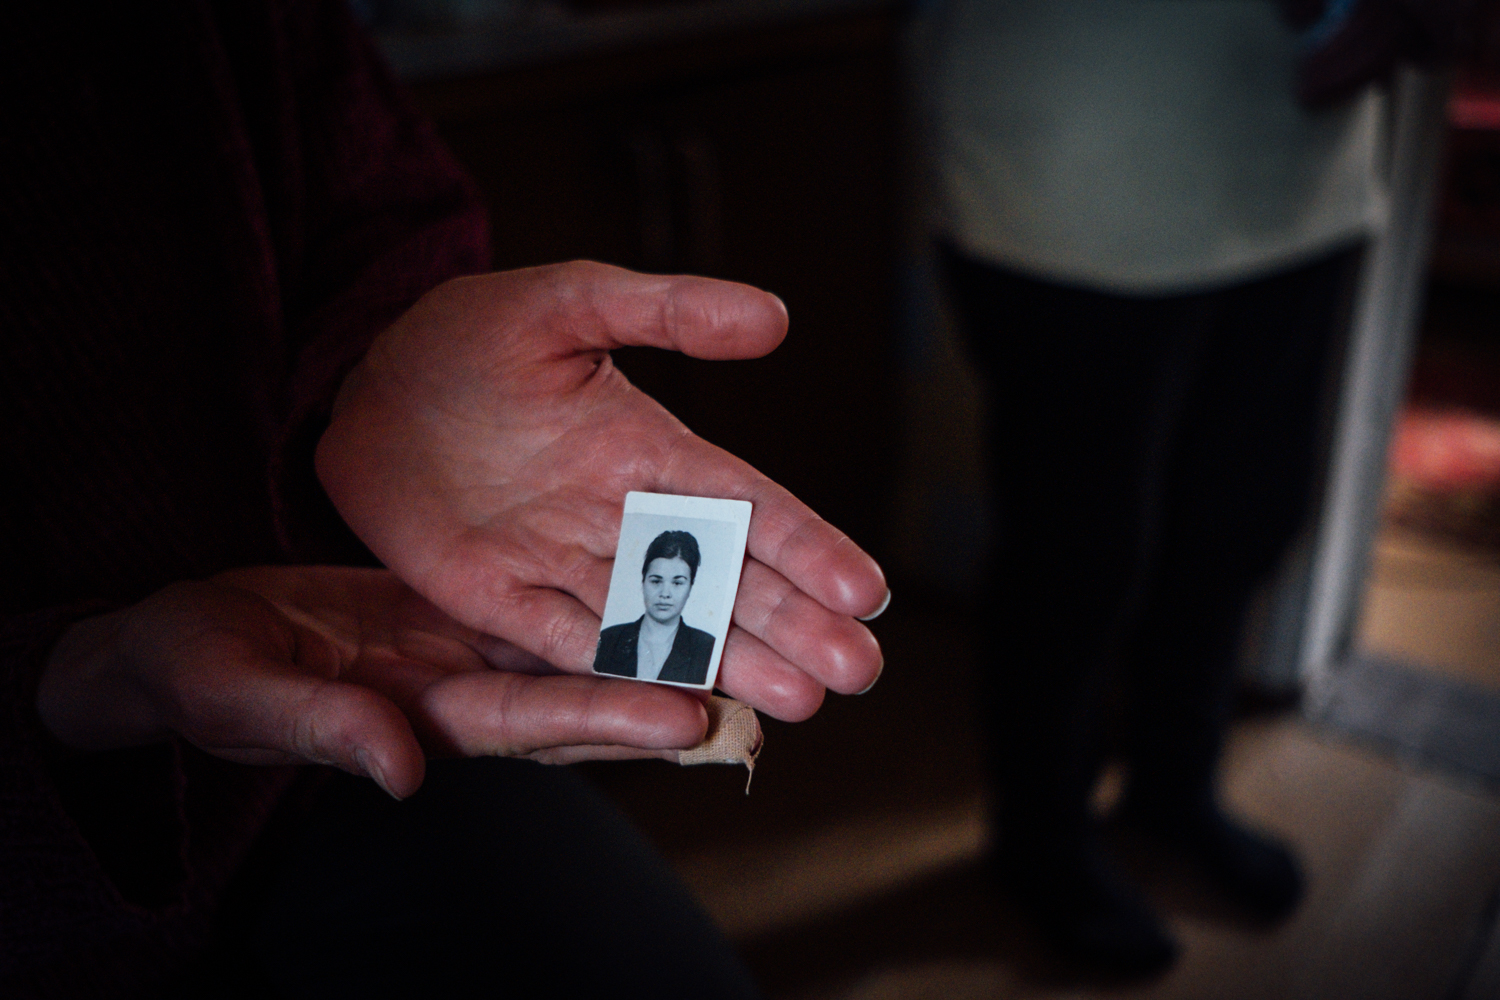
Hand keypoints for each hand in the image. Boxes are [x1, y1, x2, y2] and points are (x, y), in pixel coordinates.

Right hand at [37, 566, 713, 797]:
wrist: (190, 637)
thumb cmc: (200, 674)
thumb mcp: (243, 695)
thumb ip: (323, 727)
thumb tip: (401, 771)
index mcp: (418, 719)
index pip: (531, 724)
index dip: (609, 719)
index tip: (691, 714)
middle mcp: (464, 694)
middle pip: (588, 698)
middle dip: (675, 694)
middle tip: (763, 681)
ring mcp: (470, 655)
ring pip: (585, 652)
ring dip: (661, 648)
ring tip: (746, 632)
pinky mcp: (464, 613)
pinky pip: (552, 608)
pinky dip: (609, 600)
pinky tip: (664, 578)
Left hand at [316, 262, 887, 721]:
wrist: (371, 388)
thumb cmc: (474, 334)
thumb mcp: (568, 302)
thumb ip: (666, 312)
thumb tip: (775, 317)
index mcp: (650, 448)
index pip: (745, 504)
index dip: (806, 546)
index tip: (864, 591)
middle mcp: (624, 516)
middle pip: (722, 579)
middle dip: (791, 624)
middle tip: (858, 673)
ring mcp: (567, 563)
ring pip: (664, 624)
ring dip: (731, 663)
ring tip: (798, 705)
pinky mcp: (506, 601)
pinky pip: (576, 644)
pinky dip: (630, 676)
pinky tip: (691, 709)